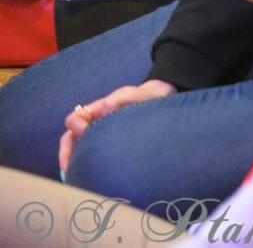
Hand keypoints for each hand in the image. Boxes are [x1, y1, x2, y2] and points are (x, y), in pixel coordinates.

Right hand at [59, 79, 175, 170]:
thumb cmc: (146, 97)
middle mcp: (93, 125)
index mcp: (96, 111)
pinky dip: (89, 168)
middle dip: (68, 155)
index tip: (85, 135)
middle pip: (71, 140)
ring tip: (79, 180)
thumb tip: (105, 108)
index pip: (74, 120)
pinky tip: (93, 180)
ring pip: (79, 152)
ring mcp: (100, 137)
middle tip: (71, 171)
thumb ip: (122, 98)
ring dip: (76, 164)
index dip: (75, 128)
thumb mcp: (136, 94)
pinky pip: (93, 159)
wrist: (161, 102)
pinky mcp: (108, 149)